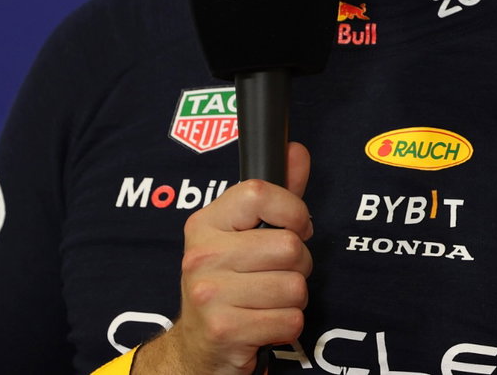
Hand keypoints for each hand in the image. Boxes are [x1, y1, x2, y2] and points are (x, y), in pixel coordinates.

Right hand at [134, 142, 312, 374]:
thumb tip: (296, 151)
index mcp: (205, 223)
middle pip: (290, 246)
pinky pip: (290, 319)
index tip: (295, 226)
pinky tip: (264, 323)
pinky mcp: (225, 329)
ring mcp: (209, 293)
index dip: (293, 210)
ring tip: (269, 300)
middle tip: (278, 273)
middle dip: (299, 265)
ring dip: (294, 298)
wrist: (198, 346)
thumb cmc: (227, 284)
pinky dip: (287, 325)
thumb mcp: (241, 236)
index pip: (259, 193)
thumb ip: (274, 196)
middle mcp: (202, 254)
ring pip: (295, 286)